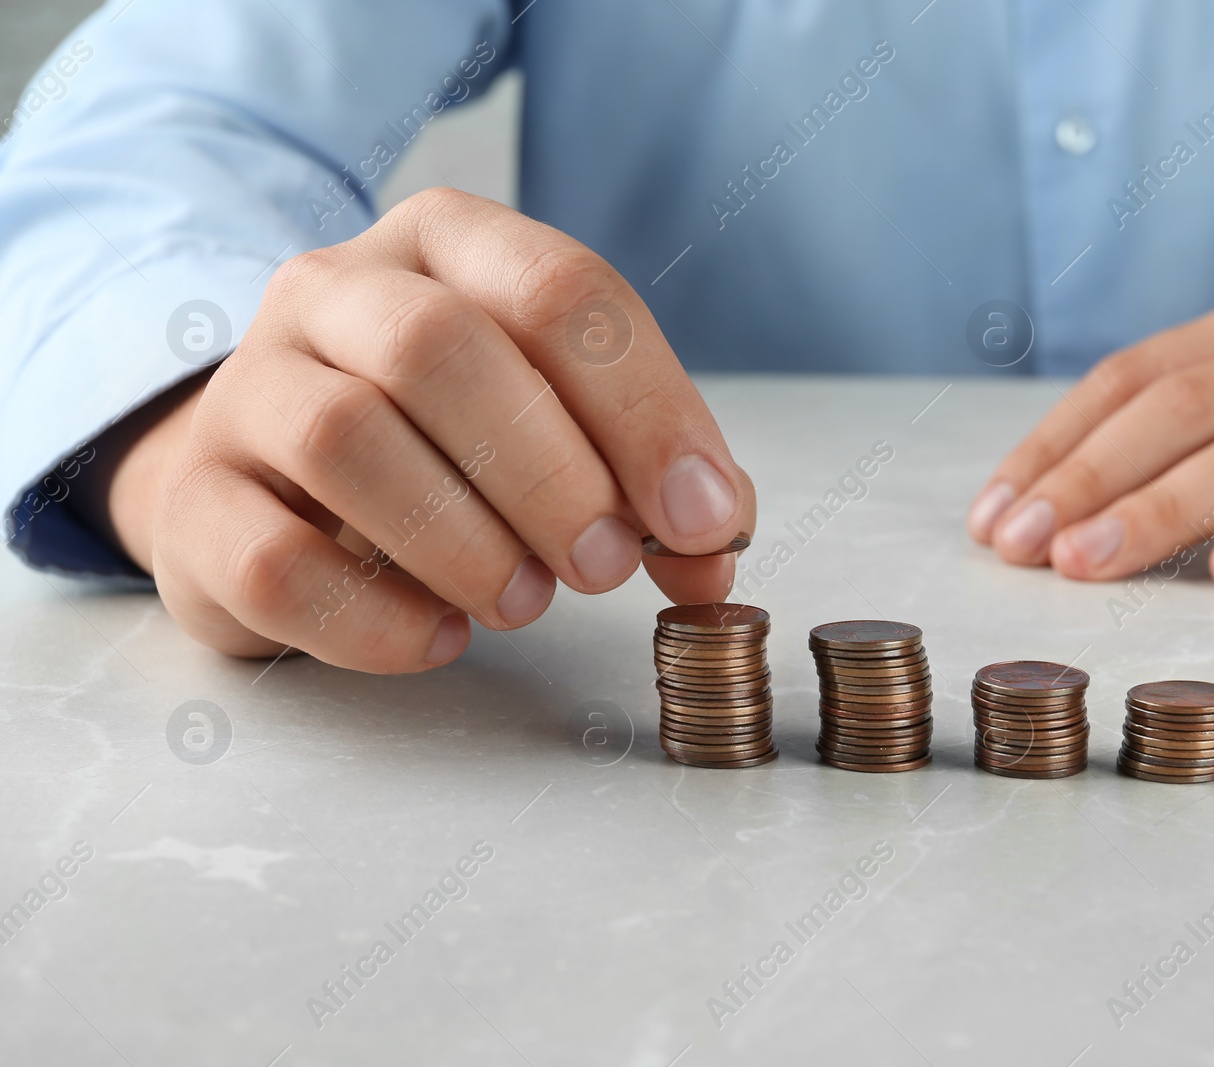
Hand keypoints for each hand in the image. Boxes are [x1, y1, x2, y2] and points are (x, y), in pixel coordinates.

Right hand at [102, 189, 754, 670]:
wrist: (273, 483)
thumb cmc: (443, 446)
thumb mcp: (555, 424)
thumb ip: (646, 473)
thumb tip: (715, 539)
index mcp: (445, 245)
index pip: (558, 290)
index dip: (647, 410)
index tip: (702, 518)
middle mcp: (333, 292)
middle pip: (439, 349)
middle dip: (547, 470)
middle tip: (607, 567)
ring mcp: (247, 389)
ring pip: (342, 438)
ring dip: (462, 539)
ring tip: (524, 602)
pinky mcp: (195, 503)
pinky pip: (274, 561)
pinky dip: (375, 617)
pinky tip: (440, 635)